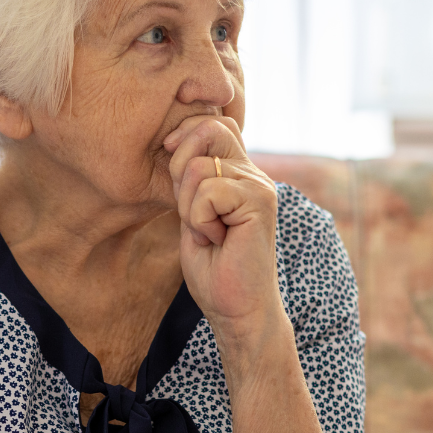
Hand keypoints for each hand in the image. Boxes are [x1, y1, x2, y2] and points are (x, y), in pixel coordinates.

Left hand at [163, 115, 279, 332]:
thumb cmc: (214, 269)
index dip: (185, 136)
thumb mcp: (192, 215)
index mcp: (239, 173)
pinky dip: (199, 221)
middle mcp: (253, 174)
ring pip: (198, 167)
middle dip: (179, 168)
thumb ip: (190, 180)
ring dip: (188, 207)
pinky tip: (218, 241)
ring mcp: (259, 186)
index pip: (213, 124)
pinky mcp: (259, 202)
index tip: (172, 163)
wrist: (236, 309)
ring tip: (209, 233)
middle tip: (189, 212)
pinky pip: (207, 192)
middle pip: (208, 129)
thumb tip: (175, 141)